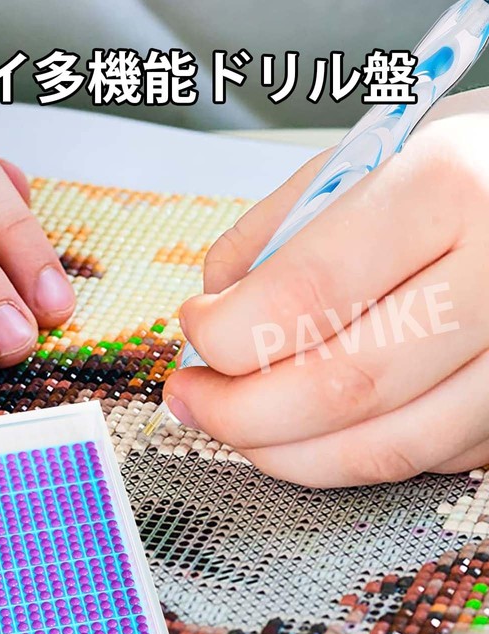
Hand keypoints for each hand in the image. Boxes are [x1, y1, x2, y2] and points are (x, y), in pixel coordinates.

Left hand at [164, 102, 488, 487]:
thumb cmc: (450, 173)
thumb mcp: (361, 164)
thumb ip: (273, 234)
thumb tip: (214, 307)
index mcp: (445, 191)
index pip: (305, 293)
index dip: (226, 332)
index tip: (196, 328)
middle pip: (340, 386)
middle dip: (239, 412)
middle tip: (194, 397)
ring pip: (383, 448)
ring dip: (285, 452)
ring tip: (236, 424)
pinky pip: (418, 458)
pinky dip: (346, 453)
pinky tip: (315, 423)